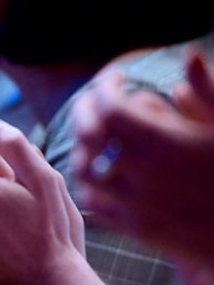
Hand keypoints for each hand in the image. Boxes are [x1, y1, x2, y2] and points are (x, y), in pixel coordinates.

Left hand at [71, 51, 213, 263]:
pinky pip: (95, 205)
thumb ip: (208, 90)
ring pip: (85, 172)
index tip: (115, 79)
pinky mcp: (137, 230)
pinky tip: (101, 172)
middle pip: (89, 136)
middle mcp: (146, 173)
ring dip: (83, 148)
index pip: (110, 107)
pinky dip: (90, 184)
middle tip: (94, 102)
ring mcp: (137, 204)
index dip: (105, 88)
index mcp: (168, 143)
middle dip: (85, 112)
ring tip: (93, 137)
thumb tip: (189, 54)